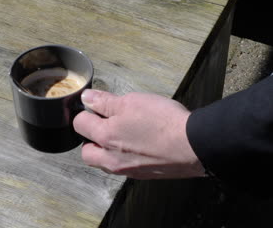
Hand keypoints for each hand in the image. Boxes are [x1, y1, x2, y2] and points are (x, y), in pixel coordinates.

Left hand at [73, 89, 204, 178]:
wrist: (194, 146)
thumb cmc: (164, 122)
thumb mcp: (131, 102)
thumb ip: (105, 101)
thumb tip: (87, 99)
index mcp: (105, 137)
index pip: (79, 125)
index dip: (87, 112)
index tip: (97, 106)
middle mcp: (111, 158)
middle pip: (87, 152)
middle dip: (90, 138)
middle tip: (105, 124)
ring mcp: (126, 170)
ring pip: (103, 163)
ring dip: (105, 150)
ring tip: (122, 134)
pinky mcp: (141, 175)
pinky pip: (122, 168)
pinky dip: (123, 157)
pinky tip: (137, 145)